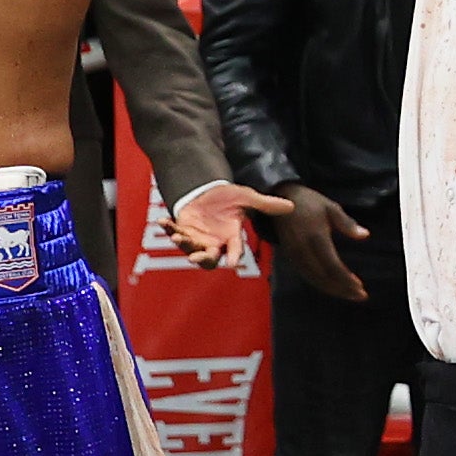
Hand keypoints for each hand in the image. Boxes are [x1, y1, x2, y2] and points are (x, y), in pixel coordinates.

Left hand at [170, 180, 293, 269]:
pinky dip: (168, 228)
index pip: (235, 249)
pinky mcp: (183, 229)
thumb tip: (291, 206)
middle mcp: (214, 242)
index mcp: (231, 236)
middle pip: (209, 258)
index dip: (235, 256)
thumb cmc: (229, 197)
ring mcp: (197, 238)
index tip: (234, 263)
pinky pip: (174, 232)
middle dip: (202, 259)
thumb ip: (266, 205)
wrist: (208, 191)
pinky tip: (163, 222)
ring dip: (183, 243)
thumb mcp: (248, 198)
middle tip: (197, 258)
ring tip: (177, 235)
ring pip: (190, 248)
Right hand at [272, 184, 371, 301]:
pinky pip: (307, 276)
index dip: (346, 279)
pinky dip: (321, 284)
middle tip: (360, 295)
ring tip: (350, 294)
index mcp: (316, 237)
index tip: (360, 286)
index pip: (332, 265)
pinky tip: (333, 287)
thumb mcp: (331, 207)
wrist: (280, 198)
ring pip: (314, 280)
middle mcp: (303, 250)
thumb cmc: (309, 202)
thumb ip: (347, 224)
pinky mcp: (290, 257)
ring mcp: (295, 255)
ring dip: (333, 290)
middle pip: (323, 277)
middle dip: (342, 289)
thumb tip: (365, 235)